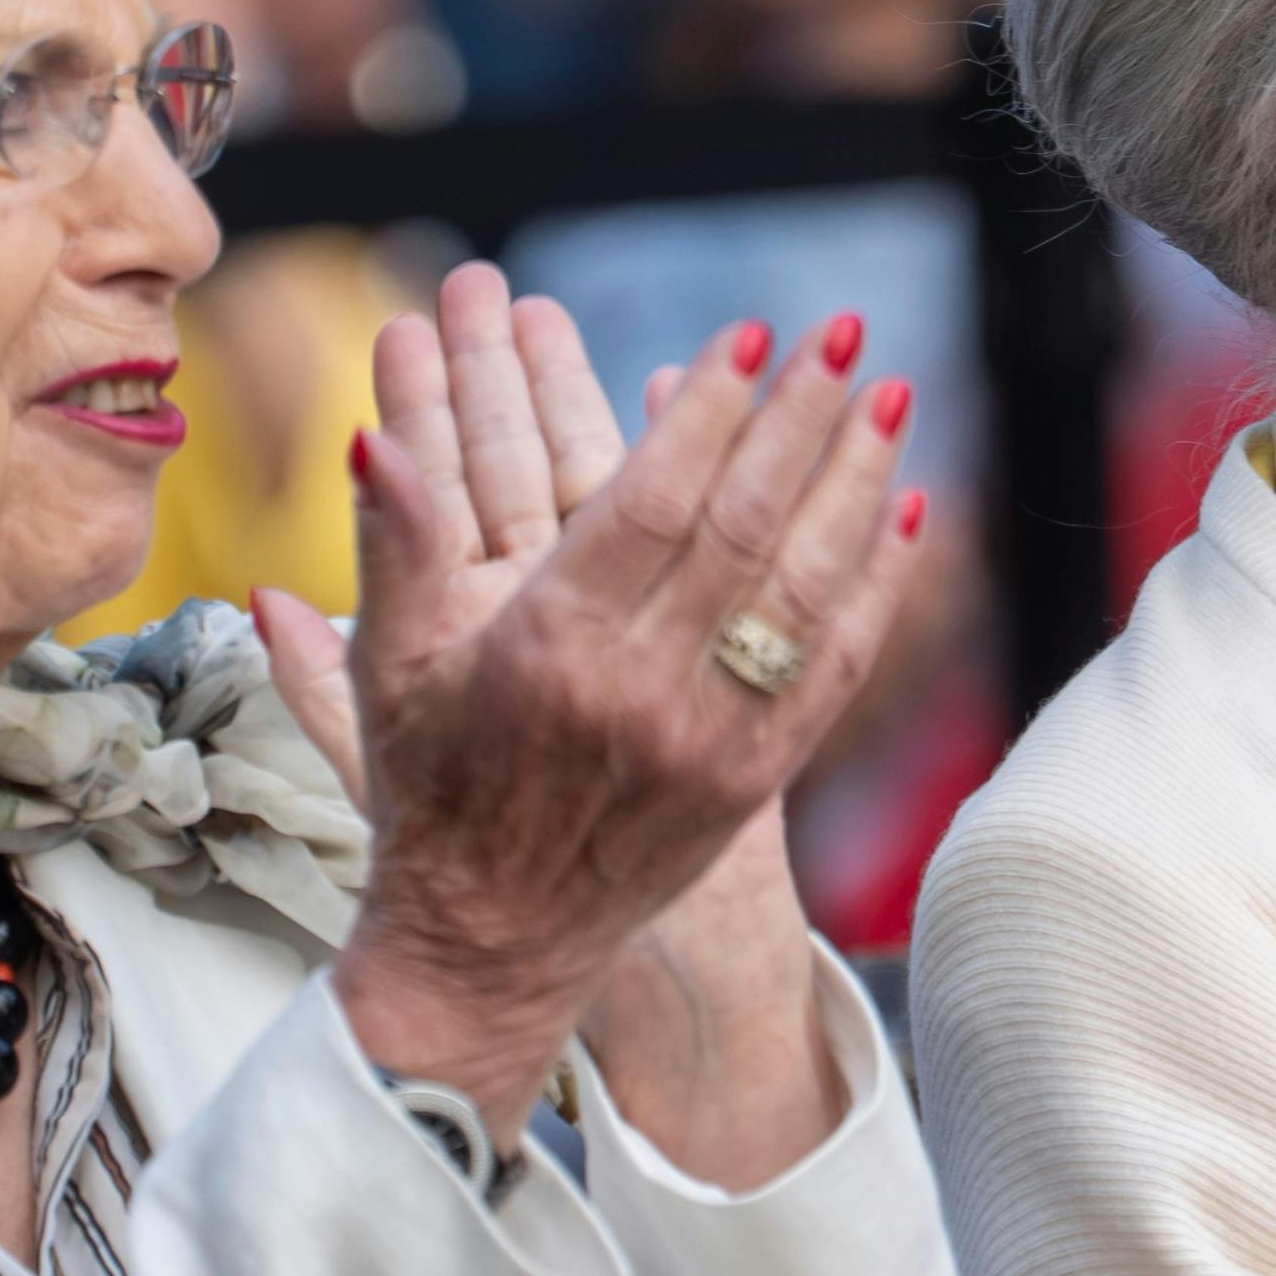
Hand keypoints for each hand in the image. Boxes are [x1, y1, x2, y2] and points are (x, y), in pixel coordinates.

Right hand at [262, 279, 923, 1137]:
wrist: (492, 942)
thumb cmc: (431, 786)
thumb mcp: (393, 665)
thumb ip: (396, 543)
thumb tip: (374, 434)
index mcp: (551, 652)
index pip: (652, 505)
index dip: (707, 413)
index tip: (750, 333)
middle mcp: (643, 695)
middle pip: (746, 531)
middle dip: (800, 422)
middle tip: (841, 333)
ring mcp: (713, 743)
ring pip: (806, 592)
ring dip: (855, 485)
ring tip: (889, 396)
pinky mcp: (757, 782)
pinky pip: (835, 667)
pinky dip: (874, 583)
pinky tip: (902, 509)